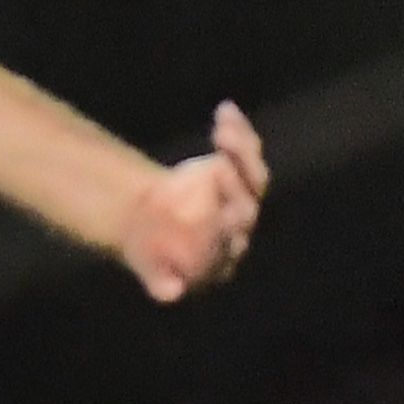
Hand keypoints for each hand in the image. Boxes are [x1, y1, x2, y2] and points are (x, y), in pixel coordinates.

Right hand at [116, 101, 268, 302]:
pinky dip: (237, 130)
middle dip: (235, 185)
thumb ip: (160, 280)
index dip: (226, 227)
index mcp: (225, 252)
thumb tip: (169, 294)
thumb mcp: (150, 266)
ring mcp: (244, 194)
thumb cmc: (152, 248)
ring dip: (241, 150)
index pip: (231, 239)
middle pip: (248, 203)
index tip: (216, 215)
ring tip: (222, 130)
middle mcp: (241, 224)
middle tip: (219, 166)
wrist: (153, 223)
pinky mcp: (239, 168)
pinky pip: (244, 149)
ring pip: (253, 174)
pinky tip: (224, 110)